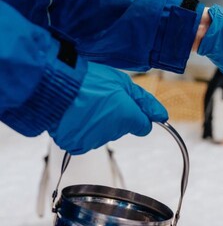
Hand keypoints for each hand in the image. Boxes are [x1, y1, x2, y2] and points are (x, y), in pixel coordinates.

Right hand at [49, 62, 167, 153]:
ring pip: (103, 133)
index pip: (144, 127)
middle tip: (101, 99)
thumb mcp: (124, 84)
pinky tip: (76, 115)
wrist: (56, 86)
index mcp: (129, 118)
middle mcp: (114, 133)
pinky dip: (81, 129)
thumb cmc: (90, 81)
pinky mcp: (76, 145)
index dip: (137, 115)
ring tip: (85, 105)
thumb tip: (162, 115)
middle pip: (122, 128)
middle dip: (115, 115)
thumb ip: (146, 102)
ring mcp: (95, 140)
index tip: (126, 106)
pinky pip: (85, 139)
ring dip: (97, 122)